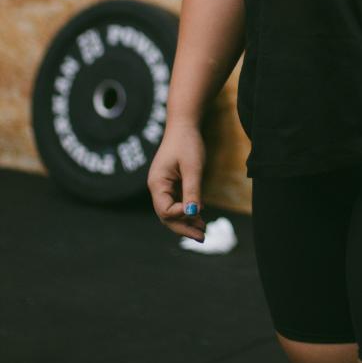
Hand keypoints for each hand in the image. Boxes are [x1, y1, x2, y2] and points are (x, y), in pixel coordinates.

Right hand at [147, 120, 206, 241]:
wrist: (184, 124)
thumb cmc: (187, 142)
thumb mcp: (193, 167)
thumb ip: (192, 191)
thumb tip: (193, 214)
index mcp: (157, 183)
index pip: (165, 210)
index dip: (180, 215)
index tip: (198, 213)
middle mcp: (157, 187)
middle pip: (166, 215)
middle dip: (183, 227)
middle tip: (202, 237)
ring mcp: (163, 186)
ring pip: (172, 211)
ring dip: (186, 221)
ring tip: (203, 231)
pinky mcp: (171, 183)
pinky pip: (176, 202)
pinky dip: (187, 211)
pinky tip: (199, 216)